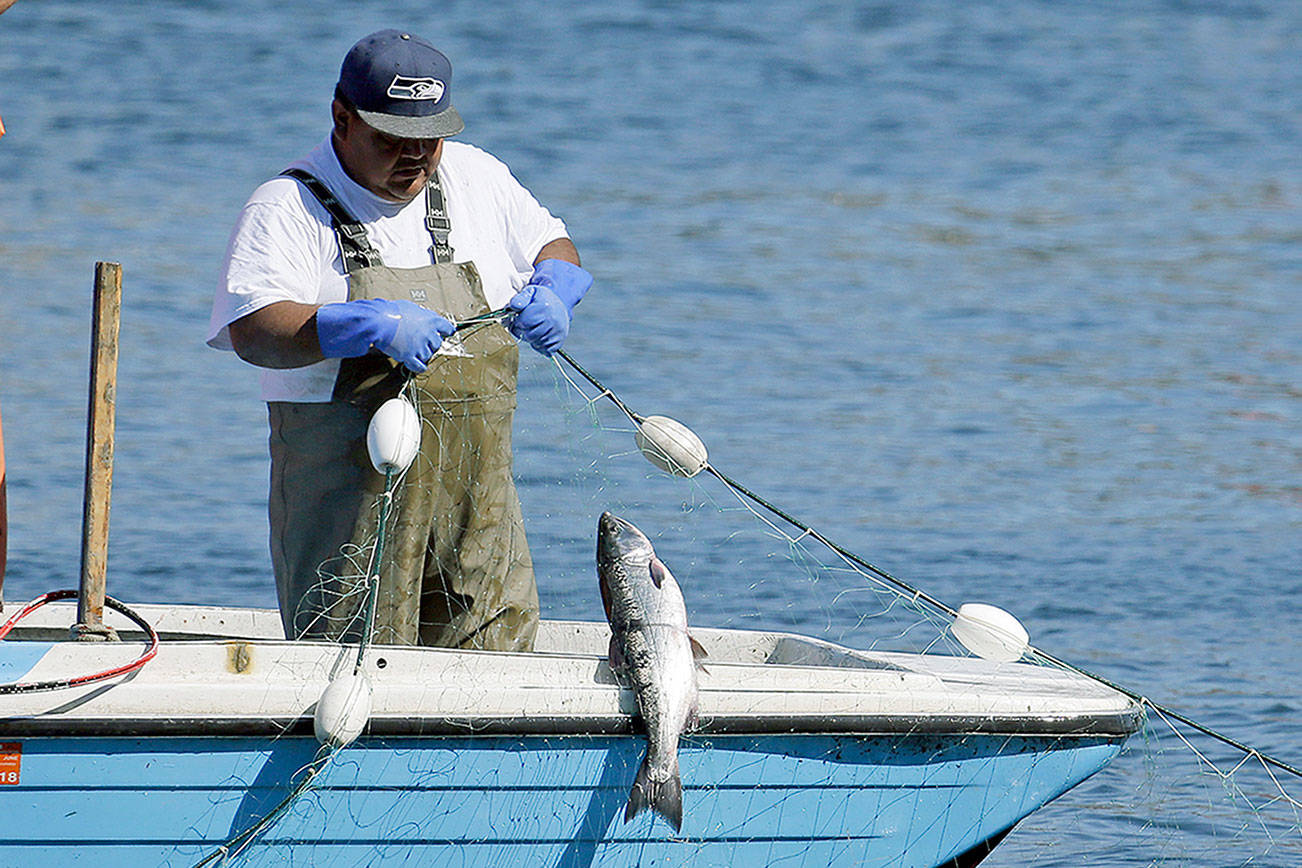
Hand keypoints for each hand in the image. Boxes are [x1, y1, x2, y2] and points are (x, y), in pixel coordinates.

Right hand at [315, 298, 454, 372]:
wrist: (379, 321)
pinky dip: (418, 367)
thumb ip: (419, 314)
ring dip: (422, 354)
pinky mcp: (411, 357)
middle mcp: (429, 334)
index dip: (446, 331)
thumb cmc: (391, 312)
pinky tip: (415, 365)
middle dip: (431, 344)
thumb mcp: (409, 307)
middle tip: (421, 342)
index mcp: (431, 320)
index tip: (447, 333)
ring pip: (428, 355)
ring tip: (412, 349)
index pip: (447, 327)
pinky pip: (420, 367)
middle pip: (437, 343)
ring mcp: (421, 346)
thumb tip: (420, 315)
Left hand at [506, 259, 592, 355]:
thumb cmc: (541, 298)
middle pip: (529, 335)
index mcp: (544, 307)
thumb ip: (520, 298)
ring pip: (536, 343)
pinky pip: (545, 350)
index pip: (523, 323)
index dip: (518, 321)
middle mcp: (553, 321)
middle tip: (527, 322)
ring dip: (531, 338)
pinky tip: (540, 334)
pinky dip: (540, 344)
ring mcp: (558, 332)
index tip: (521, 316)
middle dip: (523, 330)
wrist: (559, 303)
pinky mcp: (560, 341)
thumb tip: (514, 306)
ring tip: (534, 327)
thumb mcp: (530, 292)